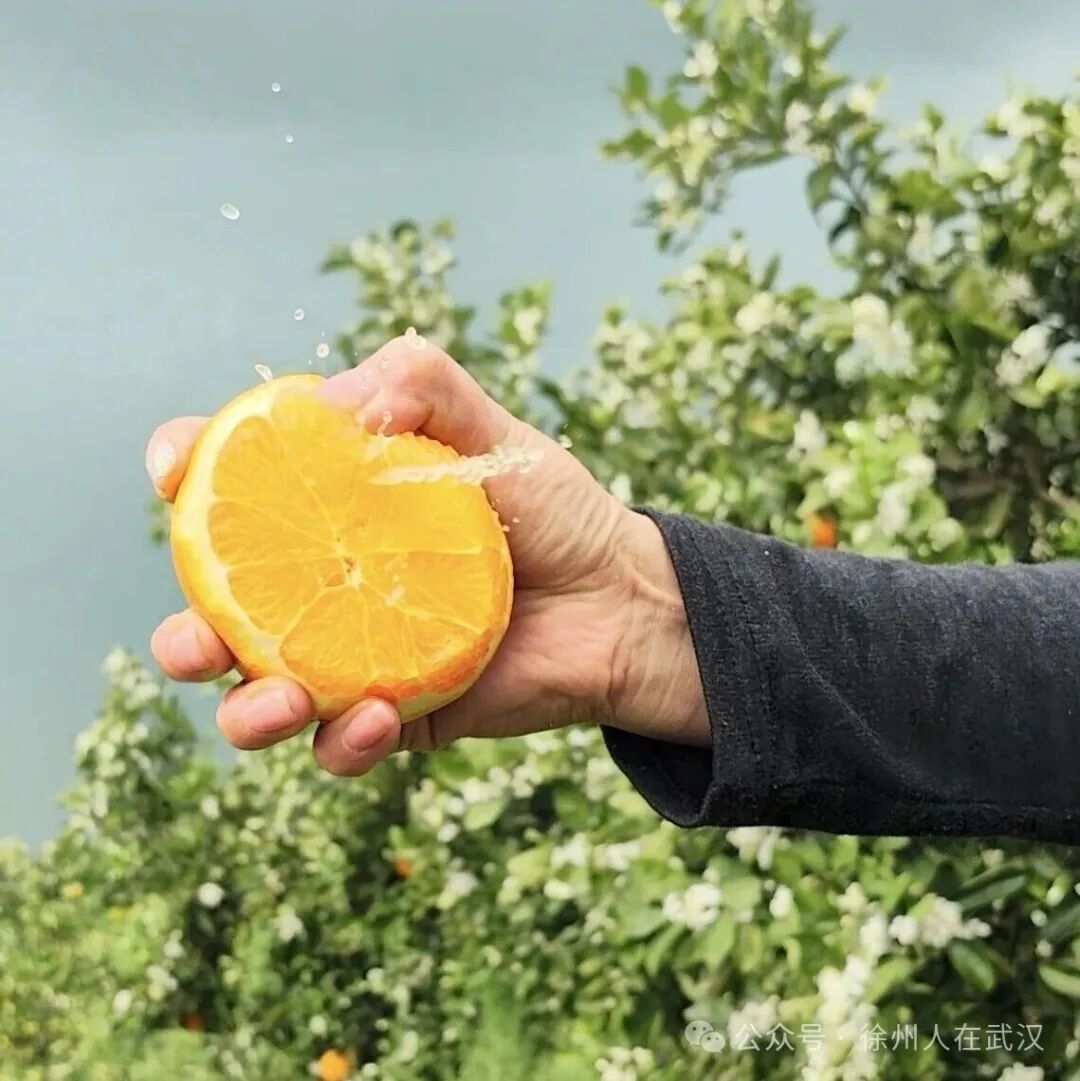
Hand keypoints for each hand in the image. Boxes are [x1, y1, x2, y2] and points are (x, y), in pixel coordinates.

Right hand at [145, 336, 707, 774]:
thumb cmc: (553, 509)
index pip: (234, 486)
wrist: (620, 600)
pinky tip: (374, 719)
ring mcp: (355, 656)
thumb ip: (423, 385)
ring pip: (260, 697)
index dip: (187, 470)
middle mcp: (328, 584)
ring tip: (278, 701)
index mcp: (335, 506)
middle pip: (222, 612)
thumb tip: (333, 404)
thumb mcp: (494, 430)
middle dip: (187, 631)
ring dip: (246, 710)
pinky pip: (341, 744)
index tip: (174, 469)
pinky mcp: (394, 717)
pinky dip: (342, 741)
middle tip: (196, 638)